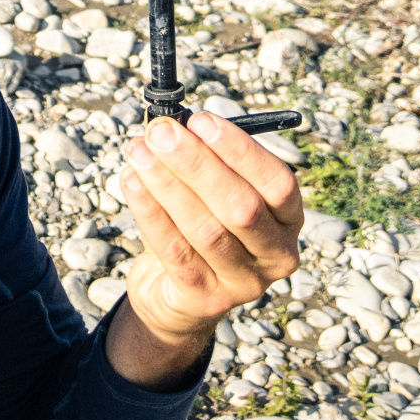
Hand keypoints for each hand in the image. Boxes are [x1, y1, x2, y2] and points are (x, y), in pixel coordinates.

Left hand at [104, 111, 301, 386]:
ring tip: (139, 152)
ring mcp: (243, 283)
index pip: (279, 183)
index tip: (200, 120)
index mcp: (287, 219)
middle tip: (161, 133)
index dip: (240, 150)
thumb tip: (174, 123)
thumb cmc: (203, 222)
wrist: (178, 292)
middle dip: (197, 163)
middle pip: (241, 207)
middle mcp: (275, 254)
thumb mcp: (216, 191)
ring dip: (167, 184)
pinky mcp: (205, 298)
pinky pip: (174, 250)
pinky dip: (150, 211)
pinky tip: (131, 181)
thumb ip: (206, 160)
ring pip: (206, 229)